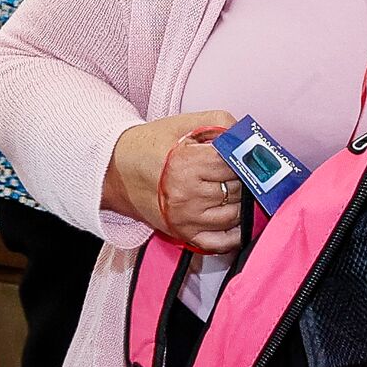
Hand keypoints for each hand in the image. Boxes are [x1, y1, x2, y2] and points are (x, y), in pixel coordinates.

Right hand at [105, 111, 247, 251]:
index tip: (241, 155)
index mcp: (187, 164)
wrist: (116, 170)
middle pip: (238, 189)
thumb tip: (249, 139)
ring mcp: (186, 218)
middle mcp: (187, 194)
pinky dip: (235, 234)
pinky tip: (236, 219)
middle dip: (242, 178)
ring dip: (242, 202)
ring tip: (232, 188)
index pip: (235, 164)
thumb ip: (221, 124)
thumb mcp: (184, 124)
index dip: (241, 157)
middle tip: (236, 170)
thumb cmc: (150, 146)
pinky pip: (222, 243)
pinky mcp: (184, 234)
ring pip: (236, 215)